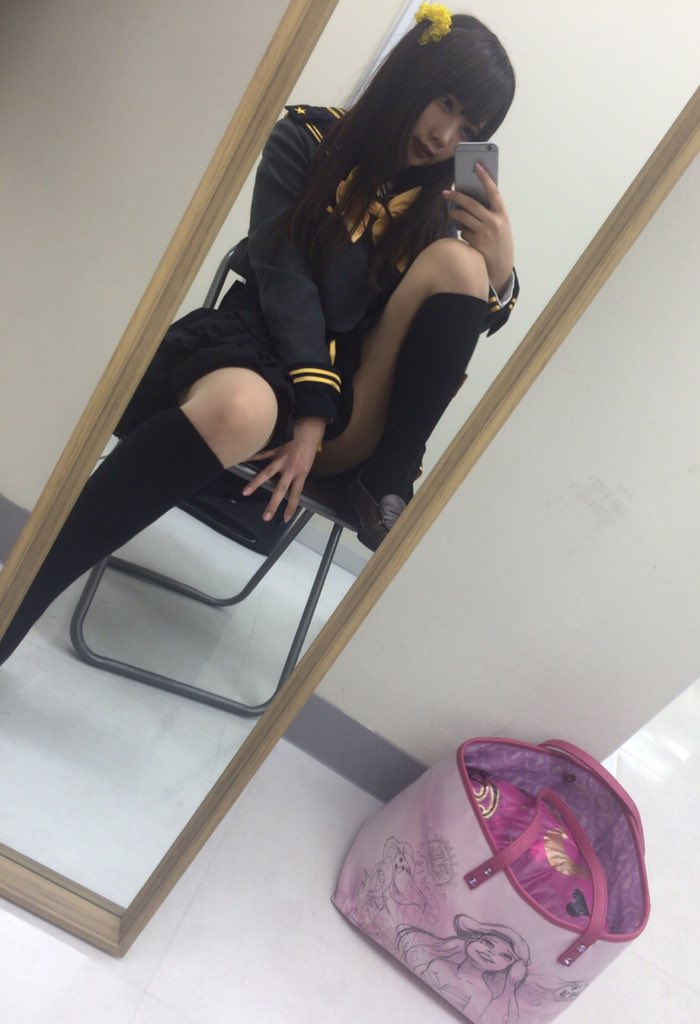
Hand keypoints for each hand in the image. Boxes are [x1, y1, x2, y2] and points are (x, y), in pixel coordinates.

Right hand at [243, 416, 325, 522]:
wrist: (311, 426)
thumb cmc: (310, 444)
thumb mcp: (308, 461)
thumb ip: (298, 471)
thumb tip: (289, 478)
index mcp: (301, 473)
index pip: (296, 494)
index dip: (291, 507)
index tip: (285, 518)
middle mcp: (291, 468)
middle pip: (280, 489)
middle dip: (272, 504)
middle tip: (265, 517)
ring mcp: (282, 458)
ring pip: (267, 474)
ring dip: (255, 484)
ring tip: (245, 492)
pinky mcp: (276, 447)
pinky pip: (261, 453)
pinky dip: (250, 456)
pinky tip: (240, 459)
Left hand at [443, 163, 513, 295]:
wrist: (501, 268)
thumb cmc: (499, 244)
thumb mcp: (501, 226)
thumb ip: (490, 214)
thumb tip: (471, 201)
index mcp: (502, 214)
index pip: (493, 191)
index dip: (485, 178)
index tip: (478, 165)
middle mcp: (494, 221)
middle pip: (470, 203)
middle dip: (456, 196)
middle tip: (445, 193)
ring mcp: (484, 232)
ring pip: (463, 217)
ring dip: (454, 214)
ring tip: (451, 213)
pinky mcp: (475, 242)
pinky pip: (462, 231)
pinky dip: (461, 230)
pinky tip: (466, 234)